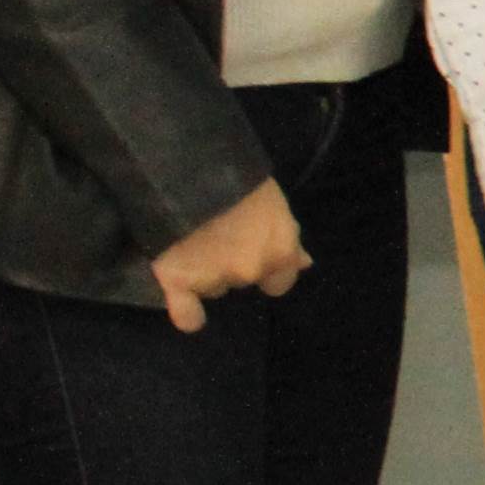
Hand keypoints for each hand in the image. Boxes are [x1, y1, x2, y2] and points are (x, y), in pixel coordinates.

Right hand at [149, 177, 306, 333]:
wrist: (188, 170)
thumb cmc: (237, 175)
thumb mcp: (272, 200)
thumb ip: (286, 233)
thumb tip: (304, 263)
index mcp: (280, 249)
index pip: (282, 278)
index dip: (268, 266)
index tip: (253, 248)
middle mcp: (251, 270)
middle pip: (245, 279)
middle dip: (234, 264)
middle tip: (218, 238)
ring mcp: (215, 279)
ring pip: (214, 287)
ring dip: (208, 273)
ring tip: (192, 243)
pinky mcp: (179, 282)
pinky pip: (187, 314)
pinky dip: (188, 314)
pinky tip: (186, 303)